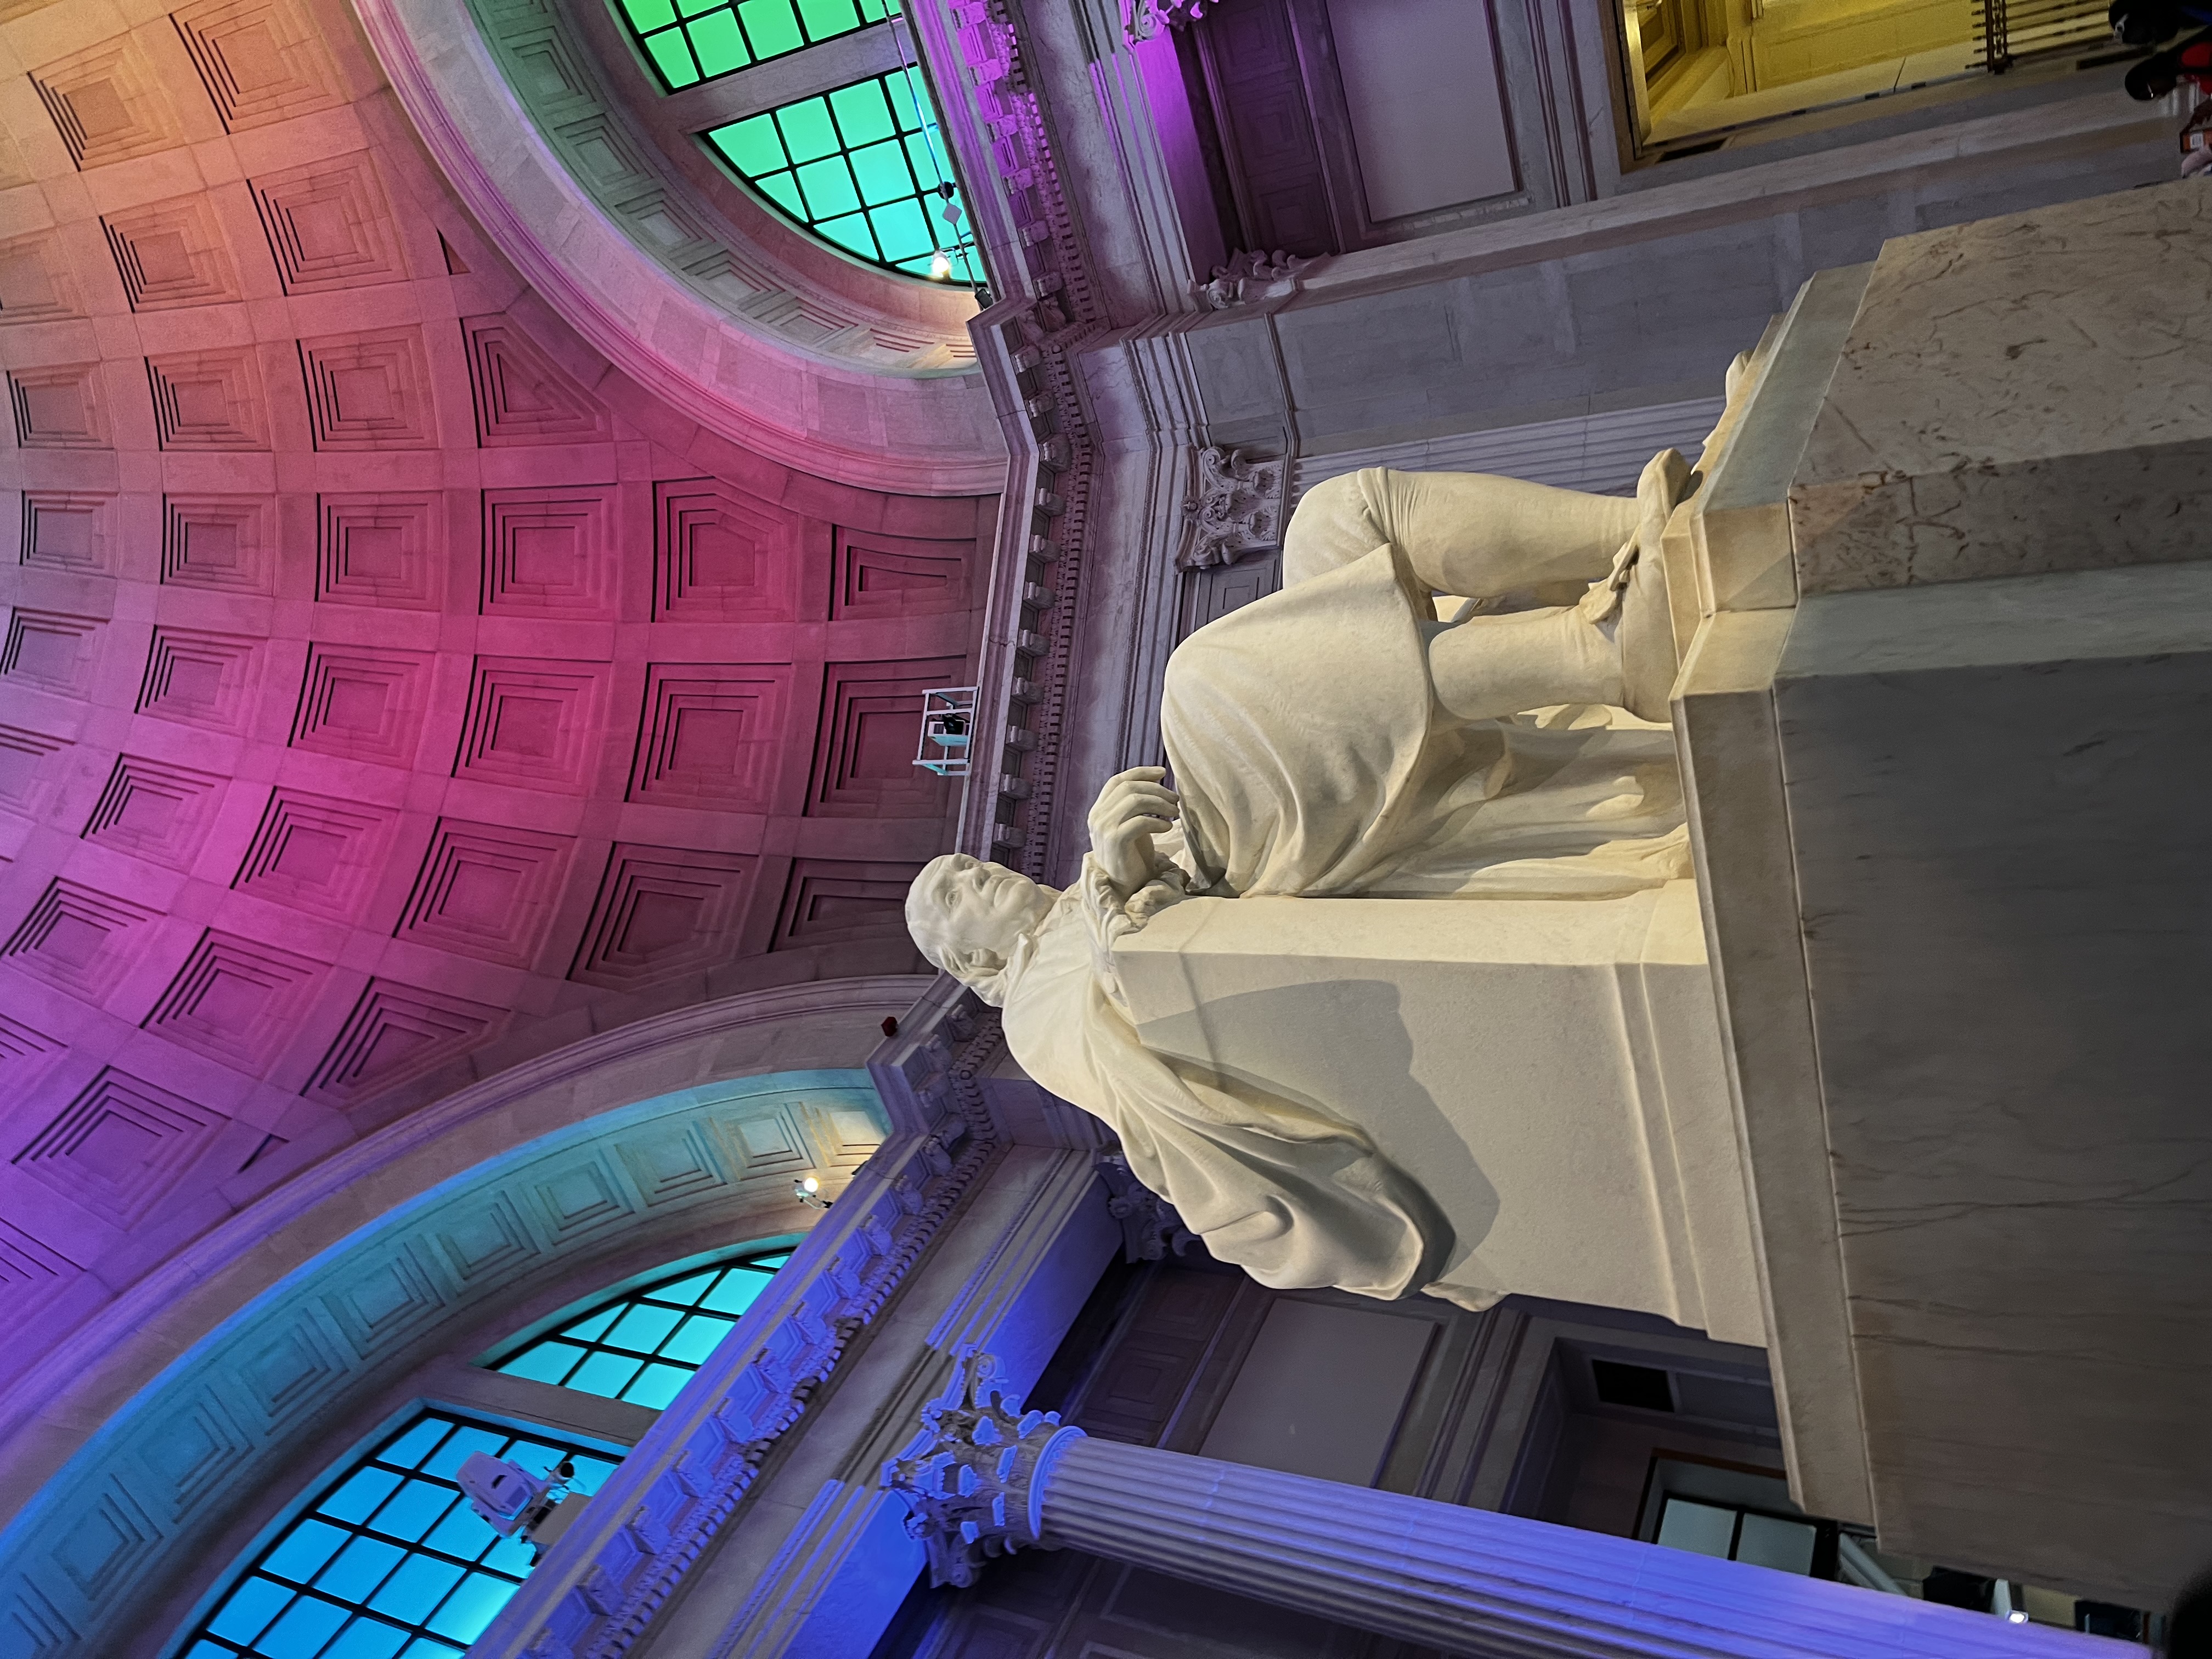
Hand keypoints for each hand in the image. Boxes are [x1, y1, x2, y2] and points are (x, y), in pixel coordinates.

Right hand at [1087, 767, 1179, 893]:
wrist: (1123, 886)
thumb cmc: (1131, 855)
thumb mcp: (1131, 824)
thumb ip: (1135, 804)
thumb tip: (1158, 780)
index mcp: (1099, 809)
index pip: (1118, 780)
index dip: (1141, 772)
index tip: (1163, 772)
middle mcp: (1097, 816)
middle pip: (1129, 788)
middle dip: (1157, 789)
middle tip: (1175, 799)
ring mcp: (1104, 828)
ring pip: (1135, 800)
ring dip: (1160, 803)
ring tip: (1175, 813)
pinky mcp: (1115, 841)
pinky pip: (1140, 821)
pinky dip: (1158, 821)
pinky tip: (1168, 827)